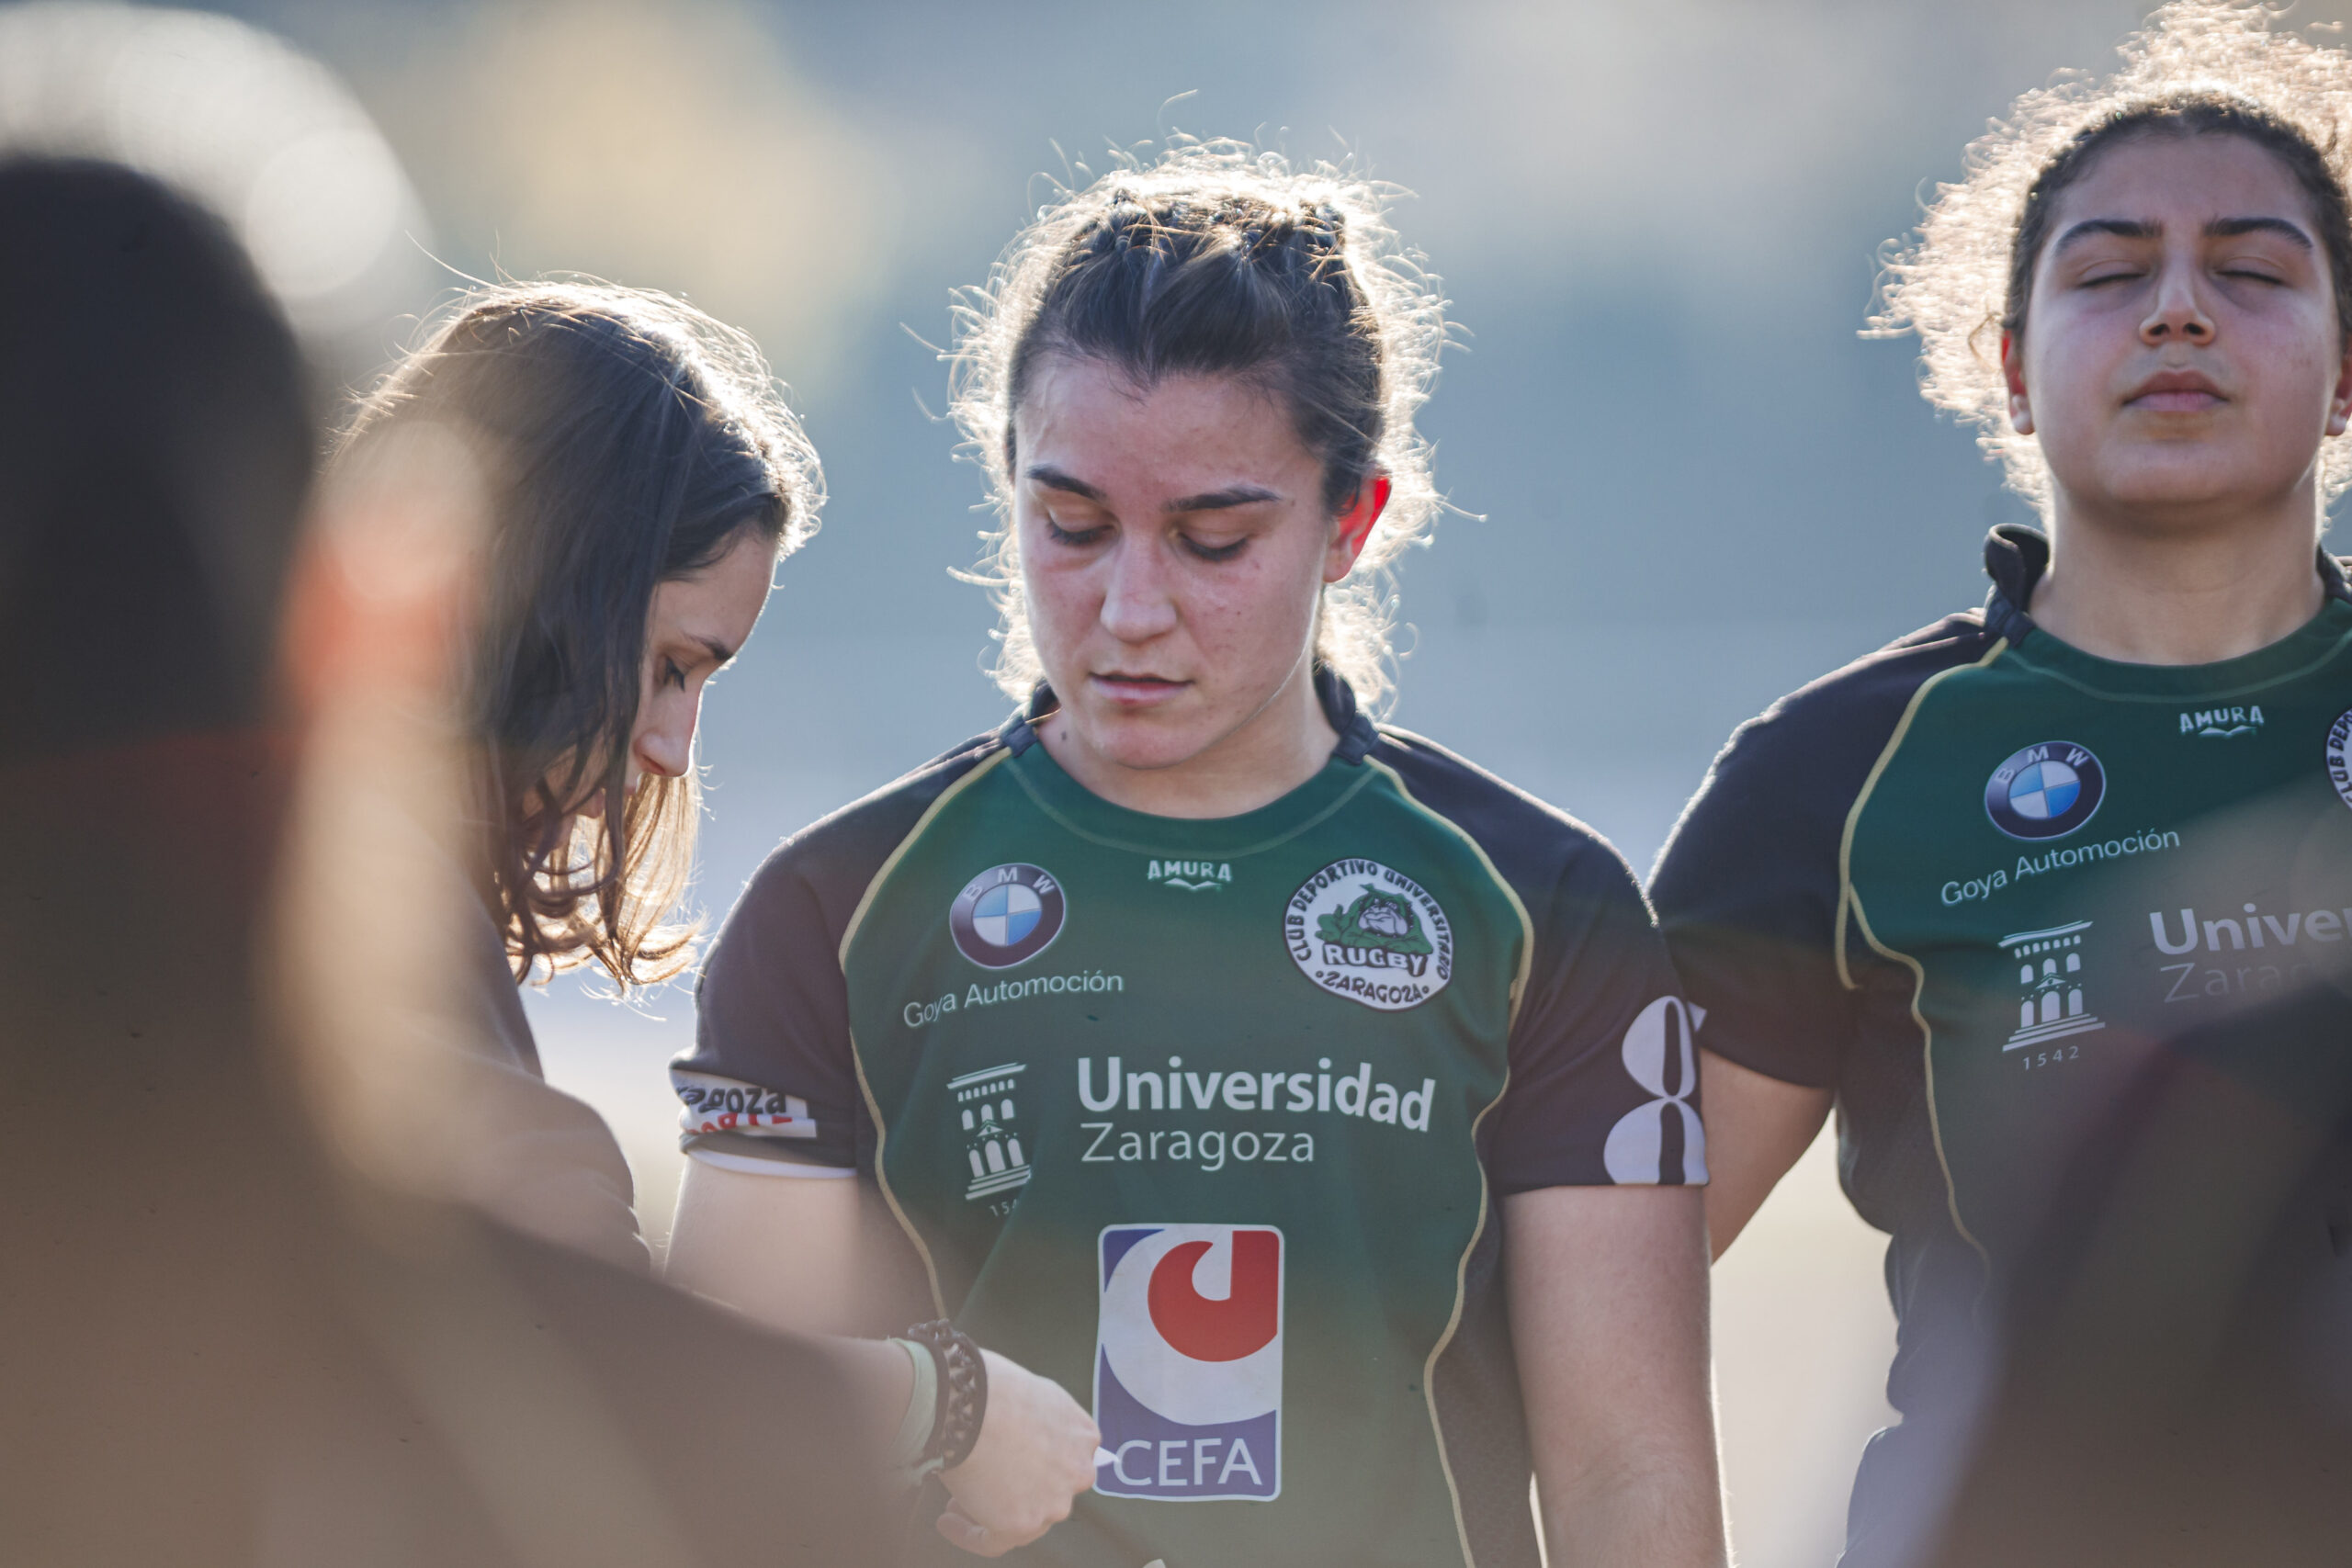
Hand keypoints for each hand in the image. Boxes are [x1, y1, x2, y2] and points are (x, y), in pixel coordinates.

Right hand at [934, 1349, 1098, 1556]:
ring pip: (1025, 1520)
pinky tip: (948, 1521)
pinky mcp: (1022, 1524)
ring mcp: (1054, 1501)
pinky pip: (994, 1541)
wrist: (970, 1403)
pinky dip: (969, 1534)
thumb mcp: (1037, 1393)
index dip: (1034, 1464)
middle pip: (1048, 1492)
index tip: (1009, 1463)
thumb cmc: (991, 1387)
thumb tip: (1022, 1434)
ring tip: (958, 1502)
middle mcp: (1078, 1472)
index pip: (1064, 1461)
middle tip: (984, 1484)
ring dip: (992, 1513)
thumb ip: (1043, 1421)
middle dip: (1017, 1490)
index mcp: (1084, 1436)